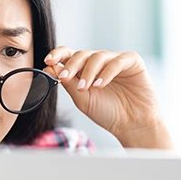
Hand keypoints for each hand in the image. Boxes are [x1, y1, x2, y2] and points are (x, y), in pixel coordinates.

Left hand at [44, 47, 168, 144]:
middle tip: (65, 78)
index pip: (69, 54)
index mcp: (85, 69)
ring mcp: (116, 60)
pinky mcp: (133, 62)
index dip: (58, 54)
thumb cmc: (108, 113)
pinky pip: (117, 61)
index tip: (48, 61)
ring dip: (88, 72)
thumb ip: (68, 84)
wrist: (132, 125)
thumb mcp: (82, 99)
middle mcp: (100, 62)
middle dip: (71, 66)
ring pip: (98, 56)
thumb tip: (50, 67)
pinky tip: (100, 85)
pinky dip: (106, 73)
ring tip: (85, 88)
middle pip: (82, 54)